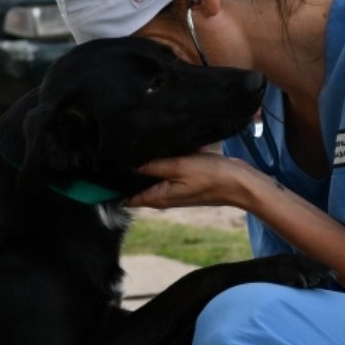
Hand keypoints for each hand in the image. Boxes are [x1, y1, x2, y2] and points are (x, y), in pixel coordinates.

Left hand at [127, 152, 257, 209]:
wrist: (241, 183)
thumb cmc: (212, 176)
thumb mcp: (179, 166)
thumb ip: (153, 165)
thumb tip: (129, 165)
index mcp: (158, 197)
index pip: (127, 198)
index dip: (114, 186)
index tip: (104, 170)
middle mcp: (163, 196)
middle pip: (137, 186)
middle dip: (128, 172)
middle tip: (117, 151)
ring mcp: (174, 189)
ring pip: (152, 176)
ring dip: (146, 164)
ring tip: (136, 146)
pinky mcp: (185, 181)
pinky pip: (167, 170)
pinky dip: (163, 161)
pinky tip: (161, 147)